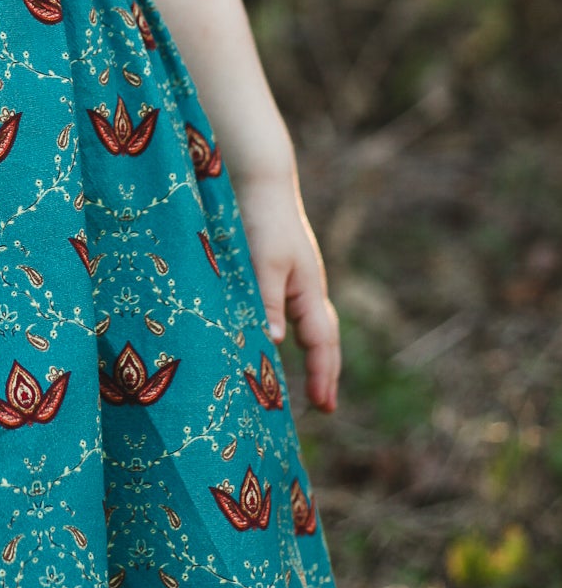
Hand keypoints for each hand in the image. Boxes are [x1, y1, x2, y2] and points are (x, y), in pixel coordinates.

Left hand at [231, 174, 340, 414]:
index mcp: (309, 290)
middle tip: (326, 405)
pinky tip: (286, 338)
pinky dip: (300, 332)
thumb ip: (268, 301)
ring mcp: (300, 278)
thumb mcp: (263, 263)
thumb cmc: (263, 221)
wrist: (262, 180)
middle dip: (326, 371)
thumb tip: (277, 343)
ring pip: (314, 324)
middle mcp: (309, 287)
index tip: (325, 407)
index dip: (322, 375)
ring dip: (316, 354)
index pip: (321, 343)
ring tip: (313, 381)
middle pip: (325, 337)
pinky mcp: (285, 269)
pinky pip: (299, 311)